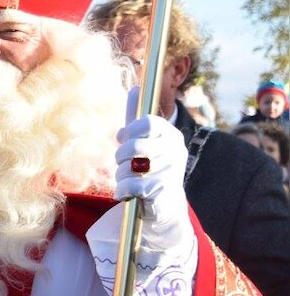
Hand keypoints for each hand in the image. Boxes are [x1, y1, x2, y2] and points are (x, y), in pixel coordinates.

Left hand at [114, 87, 190, 249]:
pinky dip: (122, 190)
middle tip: (123, 163)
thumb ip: (137, 118)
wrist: (165, 207)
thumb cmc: (151, 169)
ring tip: (128, 180)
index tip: (122, 138)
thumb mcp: (145, 141)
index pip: (149, 123)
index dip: (130, 130)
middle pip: (134, 145)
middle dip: (120, 156)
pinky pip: (130, 186)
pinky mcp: (162, 192)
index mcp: (171, 136)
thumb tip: (135, 88)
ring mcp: (170, 172)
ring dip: (120, 175)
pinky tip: (126, 193)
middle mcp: (175, 152)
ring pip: (128, 166)